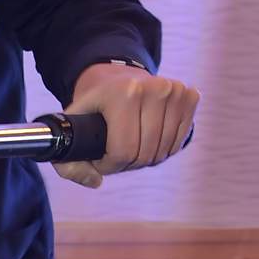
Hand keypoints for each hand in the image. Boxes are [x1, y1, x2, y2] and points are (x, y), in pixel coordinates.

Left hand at [55, 61, 198, 189]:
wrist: (115, 77)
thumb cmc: (93, 106)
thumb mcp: (72, 127)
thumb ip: (68, 162)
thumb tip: (95, 181)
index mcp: (124, 92)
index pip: (123, 151)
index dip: (109, 165)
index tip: (100, 159)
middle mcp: (153, 88)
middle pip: (145, 154)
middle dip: (127, 163)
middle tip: (115, 154)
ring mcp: (175, 90)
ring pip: (163, 151)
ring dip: (146, 158)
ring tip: (131, 147)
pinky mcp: (189, 96)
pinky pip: (178, 142)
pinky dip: (163, 149)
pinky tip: (149, 139)